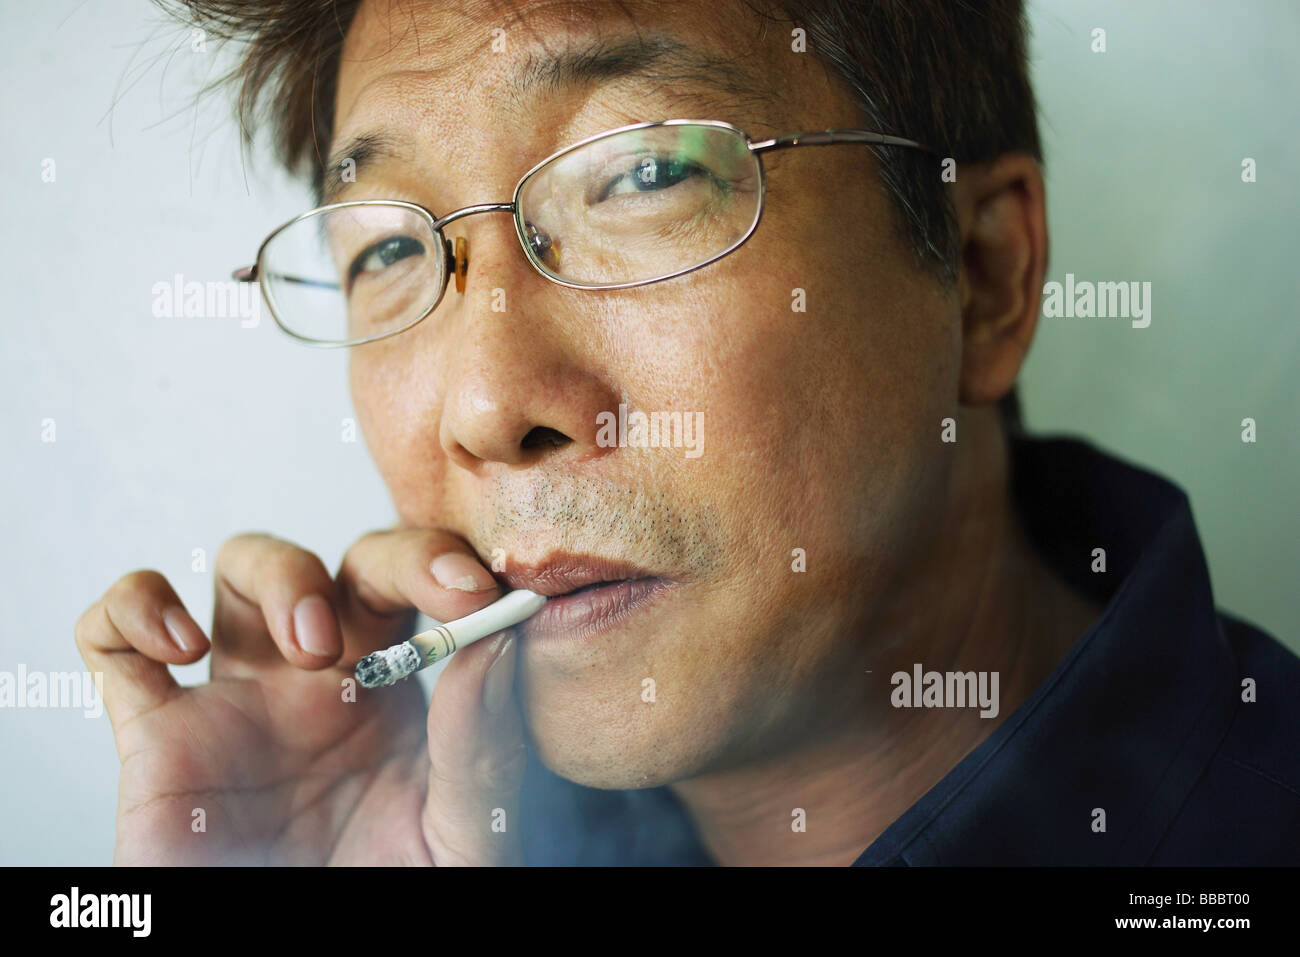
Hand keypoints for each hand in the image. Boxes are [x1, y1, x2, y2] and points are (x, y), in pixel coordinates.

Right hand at [74, 529, 527, 864]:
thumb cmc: (392, 898)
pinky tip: (180, 648)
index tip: (477, 594)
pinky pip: (113, 642)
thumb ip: (481, 743)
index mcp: (399, 691)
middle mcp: (322, 680)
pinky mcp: (158, 738)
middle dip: (384, 564)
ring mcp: (240, 701)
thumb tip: (503, 638)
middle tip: (418, 612)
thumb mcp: (464, 831)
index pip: (422, 586)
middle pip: (346, 561)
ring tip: (307, 642)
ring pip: (243, 566)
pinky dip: (133, 609)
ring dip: (278, 571)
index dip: (443, 566)